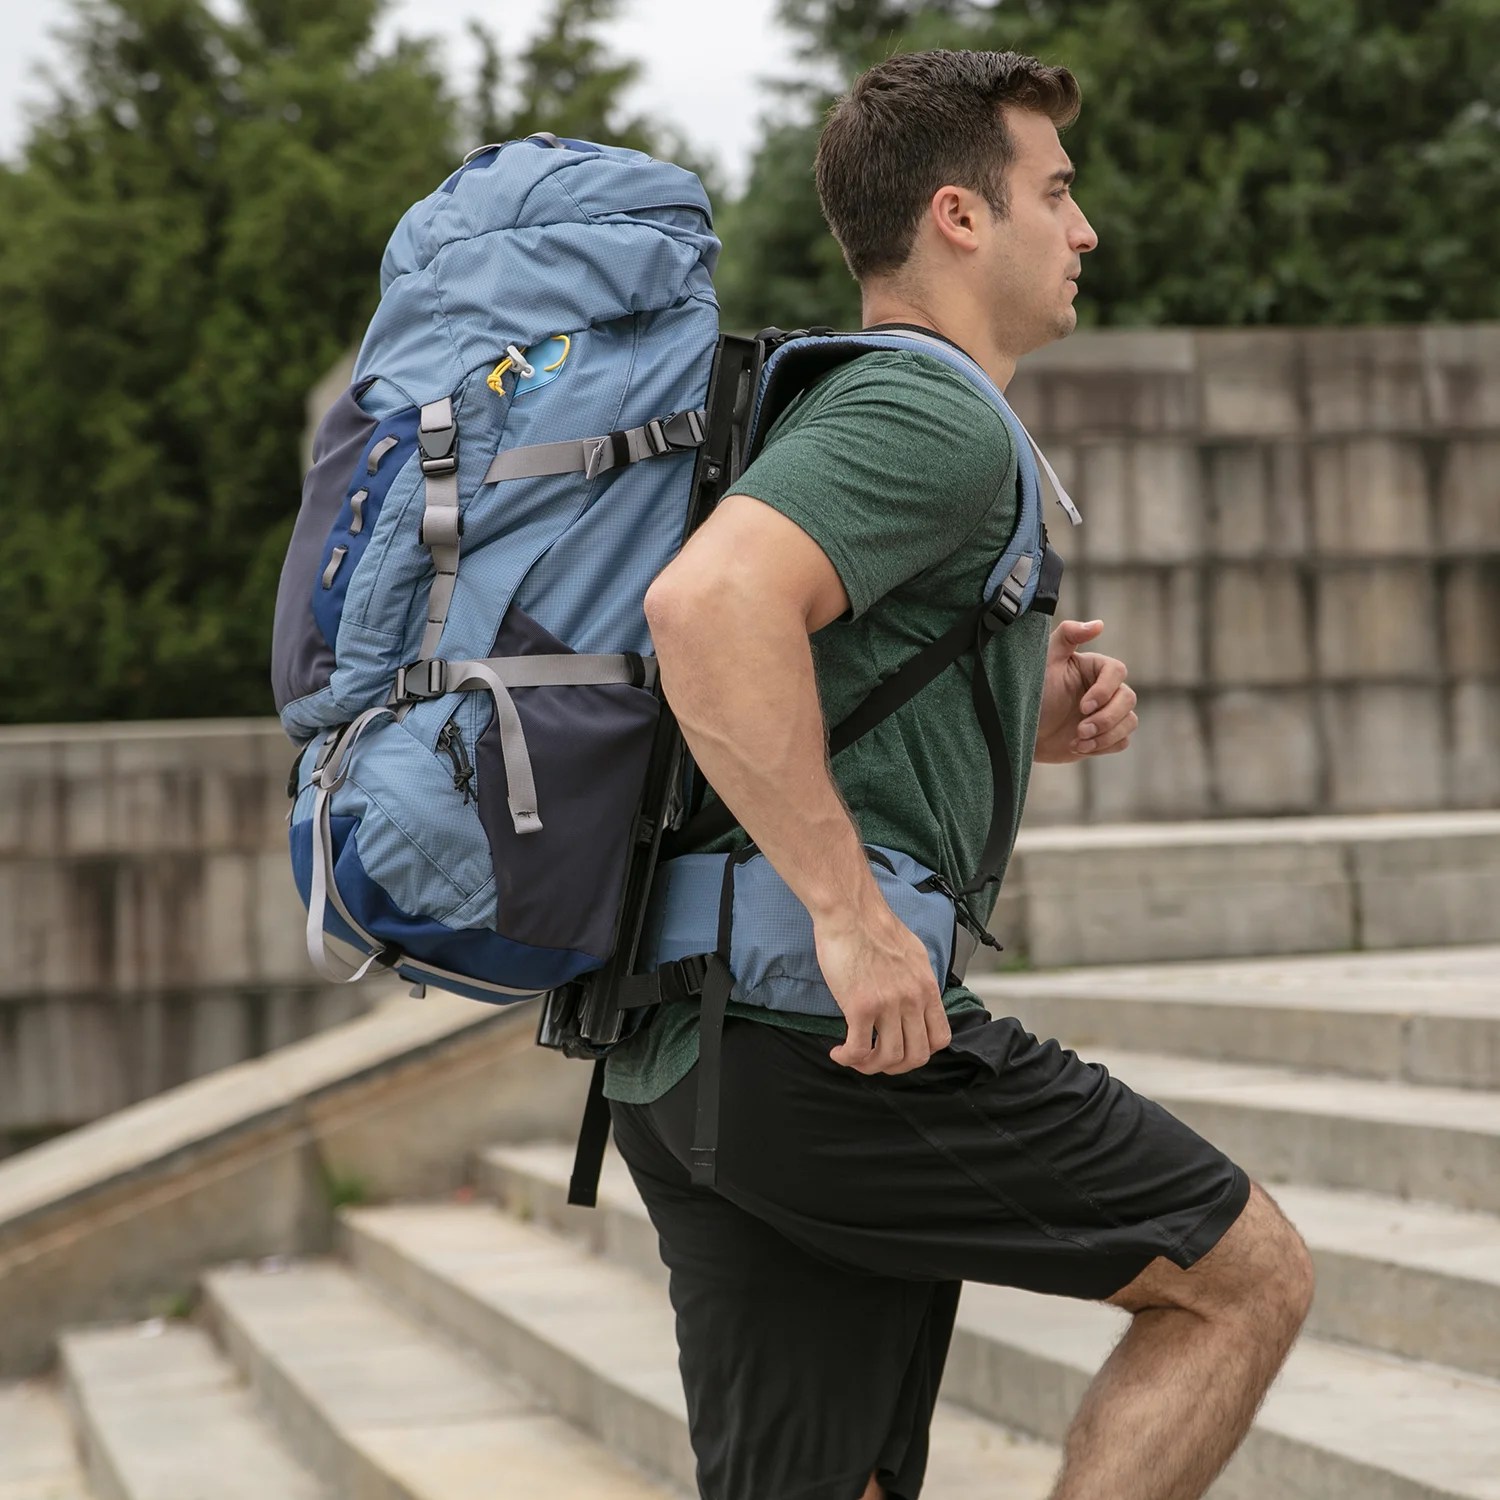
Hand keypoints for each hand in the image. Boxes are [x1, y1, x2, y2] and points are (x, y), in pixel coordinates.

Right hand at [814, 899, 951, 1073]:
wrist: (850, 911)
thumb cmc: (873, 926)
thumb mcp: (913, 953)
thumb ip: (916, 981)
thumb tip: (913, 999)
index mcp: (927, 987)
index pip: (940, 1038)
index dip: (921, 1052)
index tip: (902, 1049)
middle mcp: (913, 999)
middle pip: (916, 1056)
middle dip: (895, 1067)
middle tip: (876, 1060)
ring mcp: (888, 1004)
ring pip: (889, 1058)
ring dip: (869, 1066)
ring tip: (853, 1057)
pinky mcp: (861, 1006)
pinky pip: (859, 1049)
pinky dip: (848, 1058)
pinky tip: (838, 1053)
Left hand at [1033, 619, 1137, 764]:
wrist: (1019, 730)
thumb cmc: (1029, 692)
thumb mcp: (1044, 661)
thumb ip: (1067, 636)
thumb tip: (1099, 624)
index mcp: (1093, 668)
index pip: (1117, 671)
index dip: (1105, 690)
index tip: (1083, 706)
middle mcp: (1104, 689)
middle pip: (1128, 699)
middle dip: (1106, 718)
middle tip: (1080, 730)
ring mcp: (1106, 713)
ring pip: (1130, 722)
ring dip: (1106, 735)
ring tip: (1078, 741)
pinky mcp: (1105, 736)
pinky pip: (1122, 741)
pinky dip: (1103, 746)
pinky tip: (1078, 747)